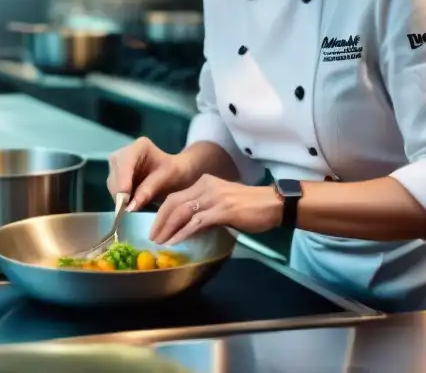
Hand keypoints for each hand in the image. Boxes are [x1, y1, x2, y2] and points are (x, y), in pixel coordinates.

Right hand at [107, 137, 192, 211]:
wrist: (177, 175)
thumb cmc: (176, 172)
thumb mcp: (167, 178)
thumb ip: (149, 189)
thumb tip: (131, 206)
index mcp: (140, 146)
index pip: (126, 162)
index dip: (123, 180)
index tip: (125, 199)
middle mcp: (125, 153)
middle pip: (116, 172)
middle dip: (120, 191)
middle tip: (128, 209)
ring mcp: (119, 165)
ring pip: (112, 183)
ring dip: (120, 197)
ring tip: (132, 207)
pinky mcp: (117, 177)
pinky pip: (114, 190)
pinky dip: (121, 199)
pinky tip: (130, 204)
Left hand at [149, 175, 282, 246]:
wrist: (273, 204)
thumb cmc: (250, 206)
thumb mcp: (222, 202)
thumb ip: (205, 209)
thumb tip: (188, 225)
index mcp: (205, 182)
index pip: (175, 196)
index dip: (161, 213)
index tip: (155, 228)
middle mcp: (206, 186)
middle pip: (173, 202)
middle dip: (159, 221)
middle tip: (152, 237)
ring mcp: (214, 198)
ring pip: (182, 212)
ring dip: (168, 228)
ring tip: (160, 242)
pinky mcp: (222, 210)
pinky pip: (197, 222)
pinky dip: (183, 233)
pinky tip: (175, 242)